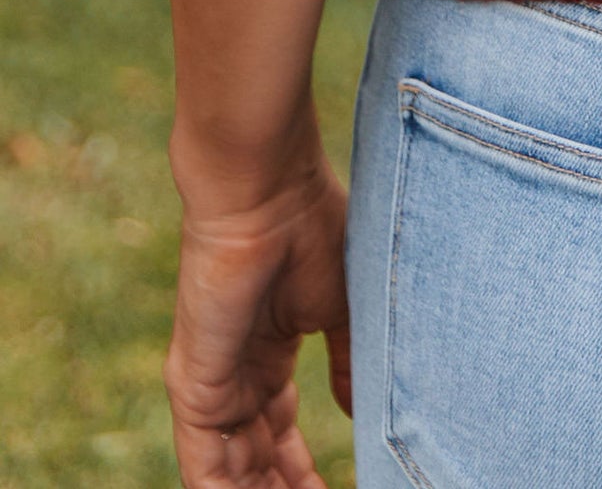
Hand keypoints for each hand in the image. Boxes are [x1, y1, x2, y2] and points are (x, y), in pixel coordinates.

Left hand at [165, 151, 351, 487]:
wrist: (268, 190)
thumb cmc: (310, 228)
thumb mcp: (341, 307)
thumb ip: (346, 364)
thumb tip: (358, 410)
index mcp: (266, 352)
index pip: (279, 433)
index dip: (303, 471)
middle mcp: (234, 374)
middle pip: (256, 460)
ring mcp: (211, 383)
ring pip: (232, 470)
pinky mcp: (194, 387)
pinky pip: (206, 465)